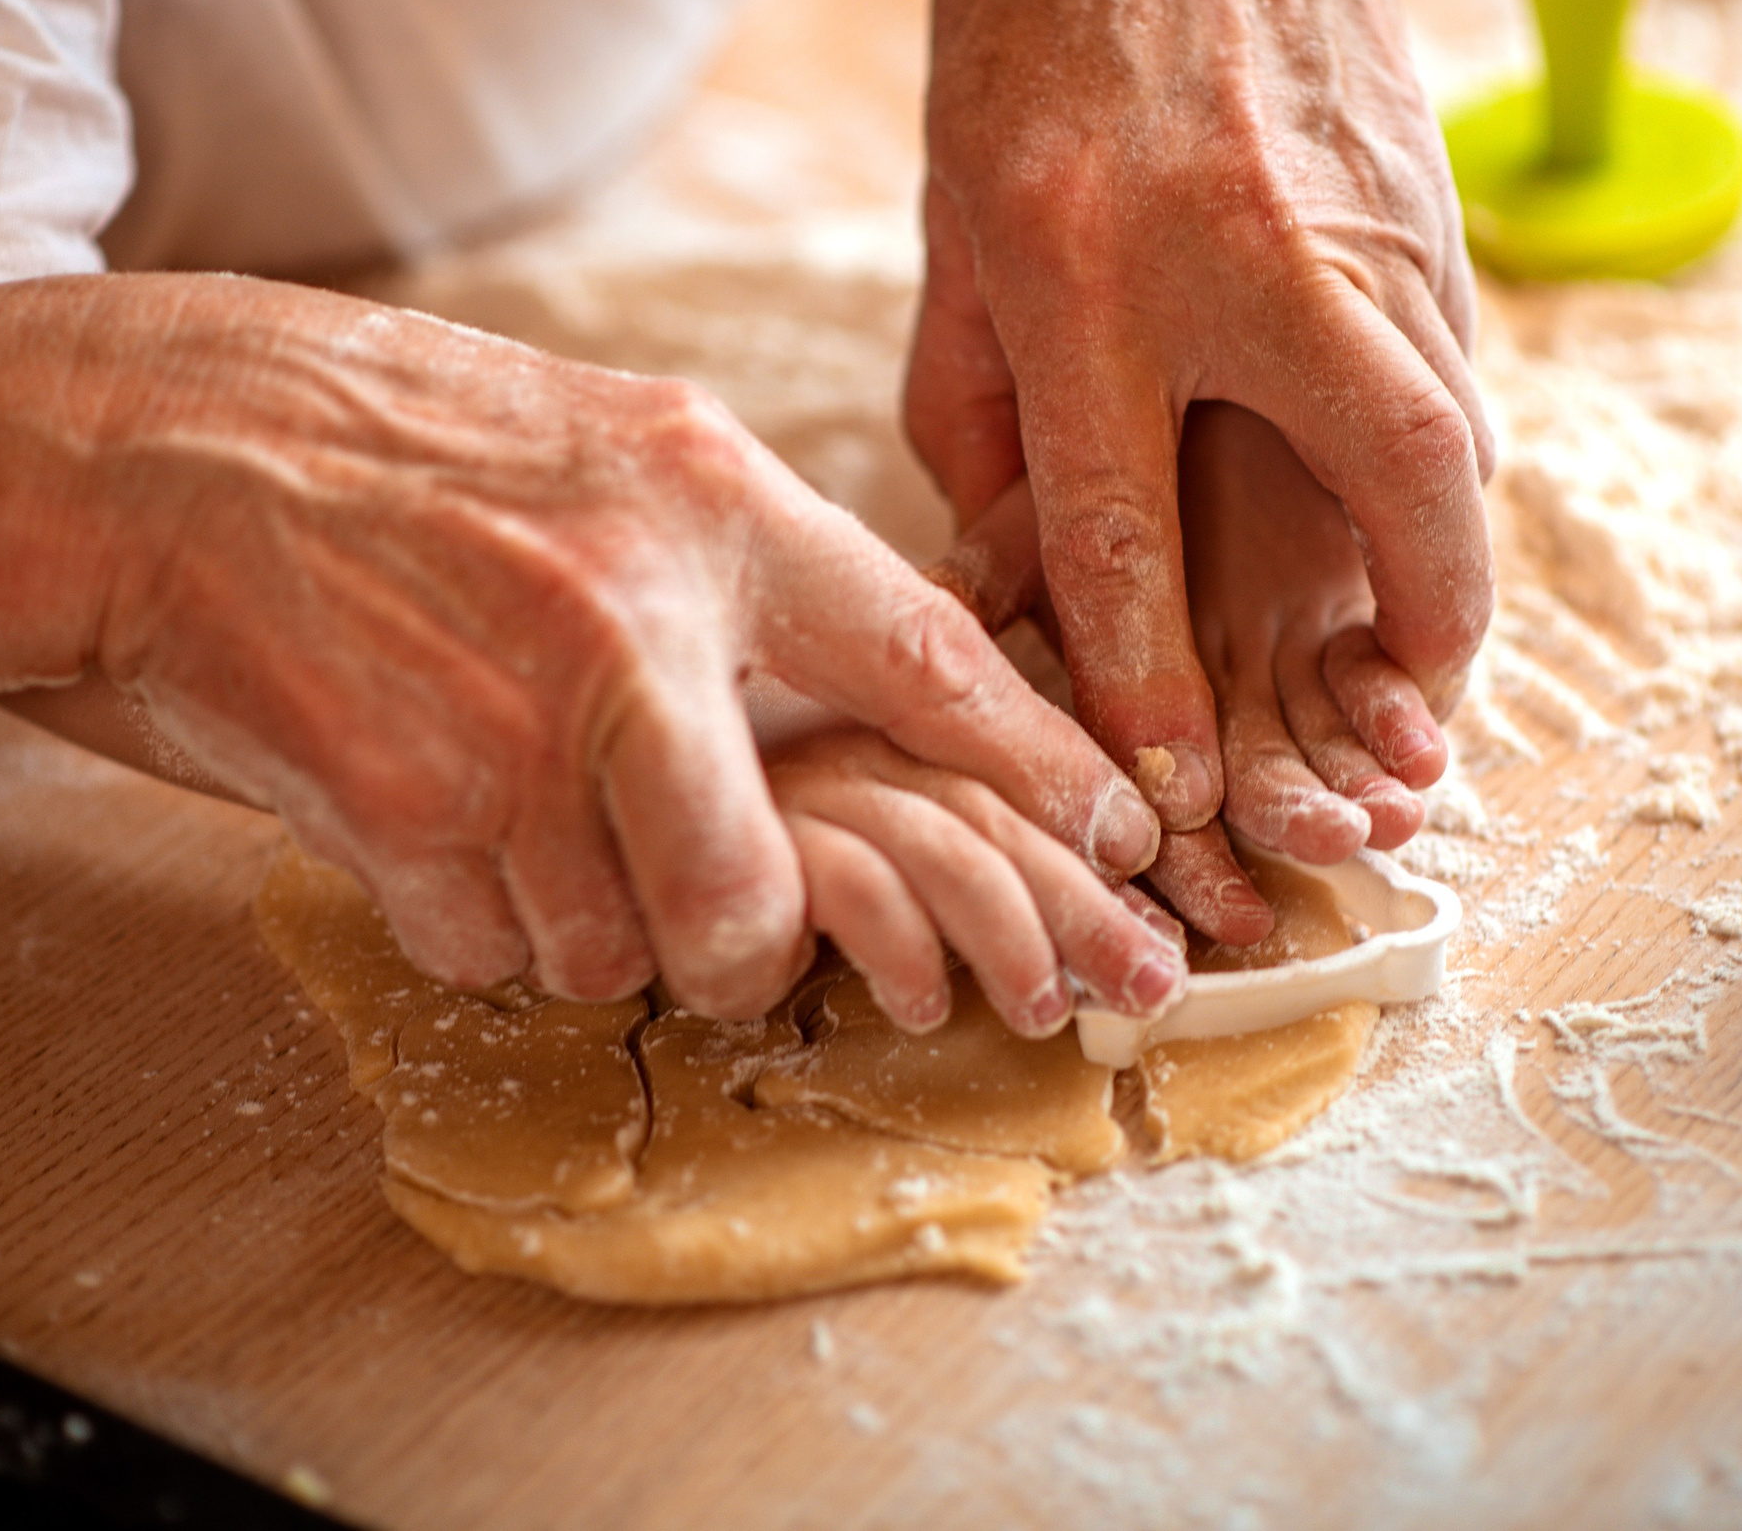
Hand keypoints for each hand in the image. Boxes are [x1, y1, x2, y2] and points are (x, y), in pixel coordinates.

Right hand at [79, 277, 1166, 1020]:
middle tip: (684, 900)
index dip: (1038, 769)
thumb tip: (863, 696)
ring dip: (566, 911)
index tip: (1124, 839)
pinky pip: (490, 948)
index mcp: (702, 498)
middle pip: (754, 905)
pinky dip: (463, 910)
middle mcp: (631, 616)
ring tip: (486, 780)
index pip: (927, 654)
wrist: (153, 451)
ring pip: (613, 948)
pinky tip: (410, 792)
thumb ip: (742, 555)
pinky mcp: (402, 810)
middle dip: (727, 942)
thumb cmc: (391, 449)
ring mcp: (513, 724)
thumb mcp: (603, 440)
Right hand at [766, 725, 1185, 1035]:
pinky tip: (924, 1005)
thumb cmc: (752, 890)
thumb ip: (955, 877)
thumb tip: (1101, 934)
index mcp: (887, 729)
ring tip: (1044, 1011)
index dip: (1095, 857)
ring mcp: (794, 776)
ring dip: (1010, 937)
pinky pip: (852, 885)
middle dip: (1085, 908)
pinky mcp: (745, 834)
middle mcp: (846, 736)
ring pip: (941, 843)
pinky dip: (903, 952)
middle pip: (994, 808)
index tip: (1160, 928)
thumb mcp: (868, 876)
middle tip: (1152, 985)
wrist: (581, 881)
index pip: (1016, 781)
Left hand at [902, 0, 1491, 854]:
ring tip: (1420, 649)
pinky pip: (1454, 360)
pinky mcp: (1427, 188)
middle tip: (1406, 730)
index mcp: (1085, 262)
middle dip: (1417, 635)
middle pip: (1386, 480)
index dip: (1145, 685)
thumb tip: (1017, 560)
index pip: (1120, 526)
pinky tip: (1410, 503)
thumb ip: (976, 397)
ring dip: (1452, 558)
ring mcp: (1362, 210)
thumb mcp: (953, 210)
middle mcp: (1249, 245)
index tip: (1169, 792)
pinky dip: (1444, 453)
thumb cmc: (1028, 25)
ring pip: (1454, 426)